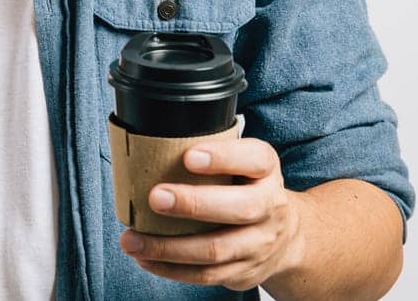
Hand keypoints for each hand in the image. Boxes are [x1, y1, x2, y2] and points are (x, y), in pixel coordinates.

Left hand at [118, 137, 305, 292]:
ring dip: (169, 247)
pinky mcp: (244, 272)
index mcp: (266, 171)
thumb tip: (149, 143)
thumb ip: (209, 150)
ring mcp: (259, 244)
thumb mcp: (241, 161)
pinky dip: (172, 269)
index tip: (188, 156)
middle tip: (155, 198)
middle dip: (194, 204)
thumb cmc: (246, 187)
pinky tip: (145, 258)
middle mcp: (270, 207)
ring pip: (216, 250)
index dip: (223, 157)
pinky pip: (206, 275)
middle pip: (240, 208)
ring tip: (132, 240)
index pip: (254, 159)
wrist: (285, 237)